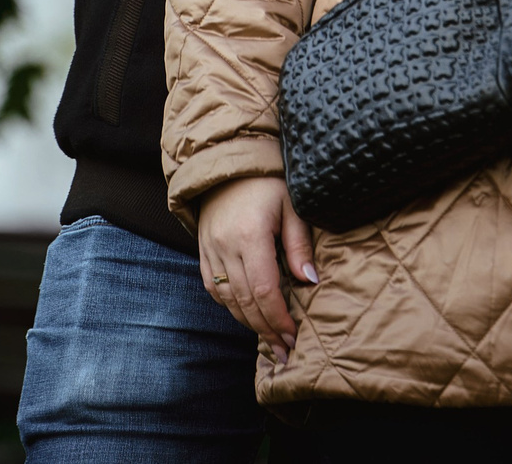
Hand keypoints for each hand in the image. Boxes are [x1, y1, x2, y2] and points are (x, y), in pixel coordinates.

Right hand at [196, 175, 316, 364]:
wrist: (229, 162)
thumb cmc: (267, 182)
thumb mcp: (292, 206)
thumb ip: (299, 245)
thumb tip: (309, 281)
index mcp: (250, 235)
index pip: (264, 289)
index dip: (279, 317)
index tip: (294, 335)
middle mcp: (225, 246)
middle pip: (245, 300)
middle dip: (266, 329)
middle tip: (285, 349)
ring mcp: (209, 249)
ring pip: (227, 299)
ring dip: (248, 323)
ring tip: (269, 340)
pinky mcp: (202, 250)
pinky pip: (212, 287)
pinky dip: (229, 305)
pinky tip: (246, 315)